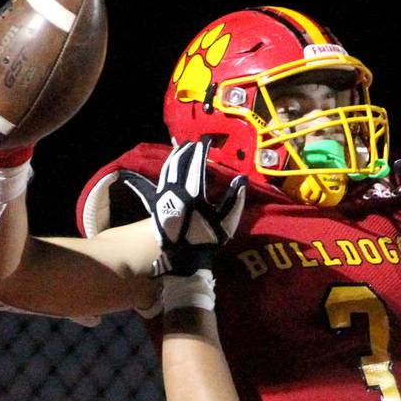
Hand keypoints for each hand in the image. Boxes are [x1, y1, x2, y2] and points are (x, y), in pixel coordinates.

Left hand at [123, 140, 247, 276]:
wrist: (182, 257)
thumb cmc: (205, 240)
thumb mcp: (225, 223)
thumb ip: (234, 200)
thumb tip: (242, 179)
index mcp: (193, 194)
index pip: (197, 165)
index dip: (201, 151)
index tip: (206, 142)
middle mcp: (176, 190)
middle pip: (179, 163)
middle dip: (186, 151)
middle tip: (193, 143)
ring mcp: (165, 195)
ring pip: (168, 169)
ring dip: (175, 157)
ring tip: (181, 149)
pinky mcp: (158, 202)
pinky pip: (162, 179)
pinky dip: (167, 169)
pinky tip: (170, 167)